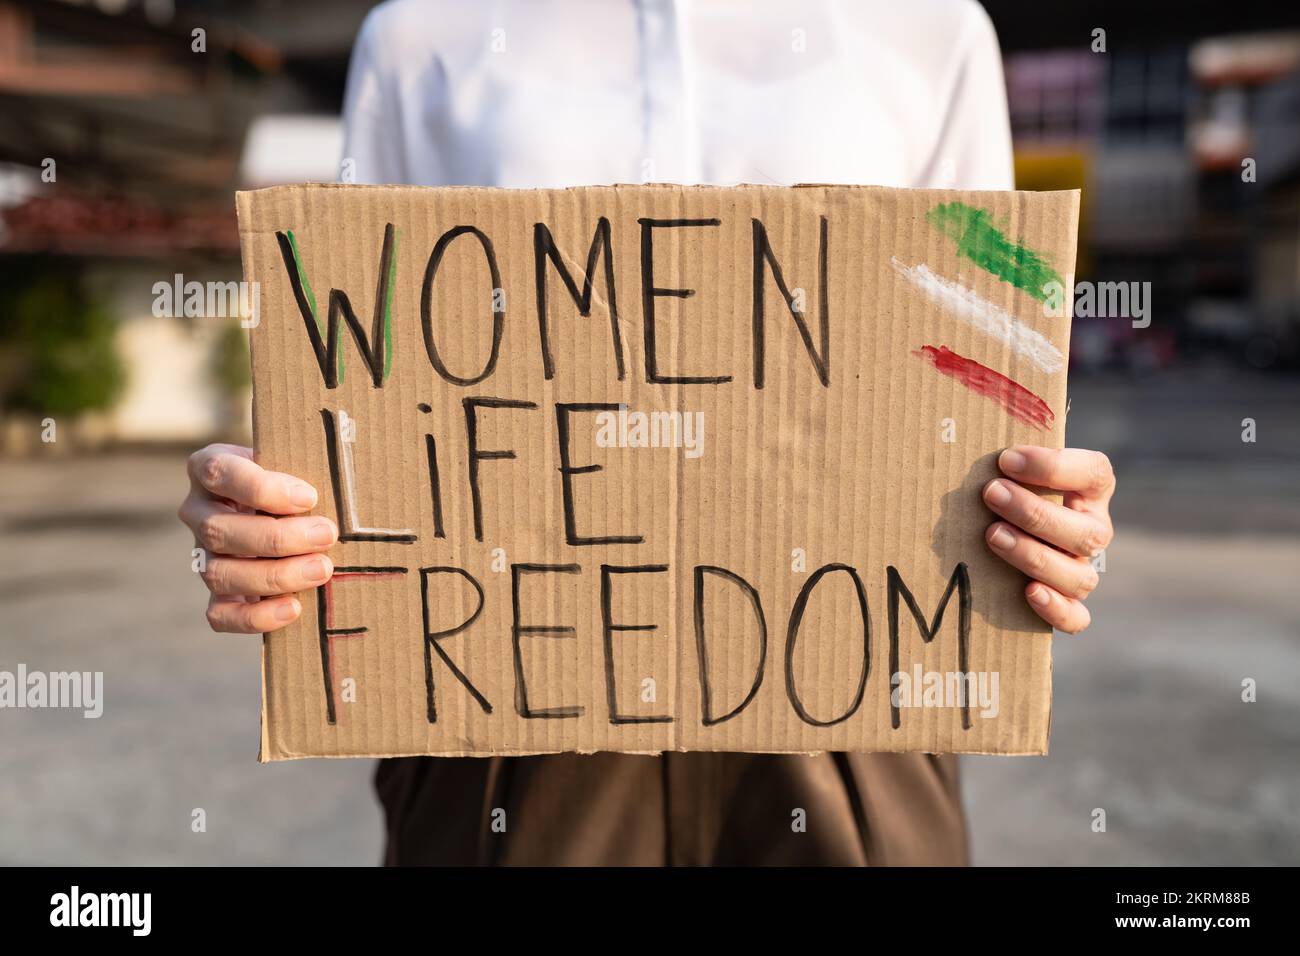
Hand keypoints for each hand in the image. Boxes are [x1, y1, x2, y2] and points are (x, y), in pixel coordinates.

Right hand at [177, 444, 336, 632]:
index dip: (261, 488)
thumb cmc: (297, 478)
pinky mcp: (217, 592)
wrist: (292, 510)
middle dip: (278, 537)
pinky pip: (220, 615)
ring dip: (275, 576)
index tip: (309, 497)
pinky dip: (256, 617)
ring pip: (220, 573)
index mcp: (210, 468)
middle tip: (326, 535)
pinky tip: (293, 607)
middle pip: (219, 530)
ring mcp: (203, 555)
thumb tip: (333, 490)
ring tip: (321, 569)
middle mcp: (198, 512)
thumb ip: (306, 466)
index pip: (218, 472)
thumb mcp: (298, 459)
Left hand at [982, 446, 1114, 633]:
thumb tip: (966, 420)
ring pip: (1078, 575)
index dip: (1054, 466)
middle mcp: (1093, 530)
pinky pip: (1076, 618)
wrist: (998, 525)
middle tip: (991, 493)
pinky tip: (1029, 592)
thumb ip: (1005, 449)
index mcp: (1090, 489)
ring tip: (992, 535)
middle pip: (1085, 531)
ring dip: (1034, 555)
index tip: (1007, 458)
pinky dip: (1056, 609)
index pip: (1094, 472)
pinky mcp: (1068, 605)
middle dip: (1034, 512)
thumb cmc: (1002, 484)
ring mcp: (1082, 569)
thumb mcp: (1009, 463)